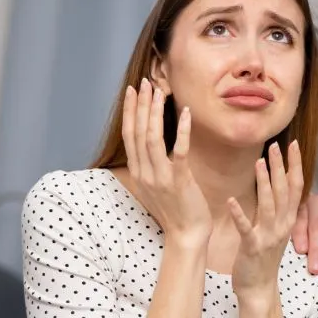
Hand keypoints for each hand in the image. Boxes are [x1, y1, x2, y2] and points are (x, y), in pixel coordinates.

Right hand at [122, 78, 210, 245]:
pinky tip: (185, 113)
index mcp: (138, 172)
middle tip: (144, 82)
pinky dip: (181, 131)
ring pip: (152, 138)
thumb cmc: (176, 209)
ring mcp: (160, 177)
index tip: (133, 91)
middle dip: (140, 105)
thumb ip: (153, 164)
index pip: (130, 135)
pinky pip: (178, 151)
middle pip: (138, 132)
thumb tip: (153, 143)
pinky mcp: (178, 181)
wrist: (186, 235)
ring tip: (160, 91)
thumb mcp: (158, 184)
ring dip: (155, 112)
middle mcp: (144, 172)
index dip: (131, 111)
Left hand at [228, 141, 304, 298]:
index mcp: (288, 220)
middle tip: (274, 146)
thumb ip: (278, 209)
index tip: (293, 145)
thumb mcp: (276, 230)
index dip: (294, 165)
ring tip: (259, 163)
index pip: (296, 187)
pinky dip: (239, 214)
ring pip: (269, 205)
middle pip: (284, 191)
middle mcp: (282, 225)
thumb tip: (277, 185)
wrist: (259, 288)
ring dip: (265, 183)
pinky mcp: (252, 247)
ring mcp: (269, 236)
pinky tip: (231, 200)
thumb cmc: (264, 257)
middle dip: (280, 167)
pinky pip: (246, 228)